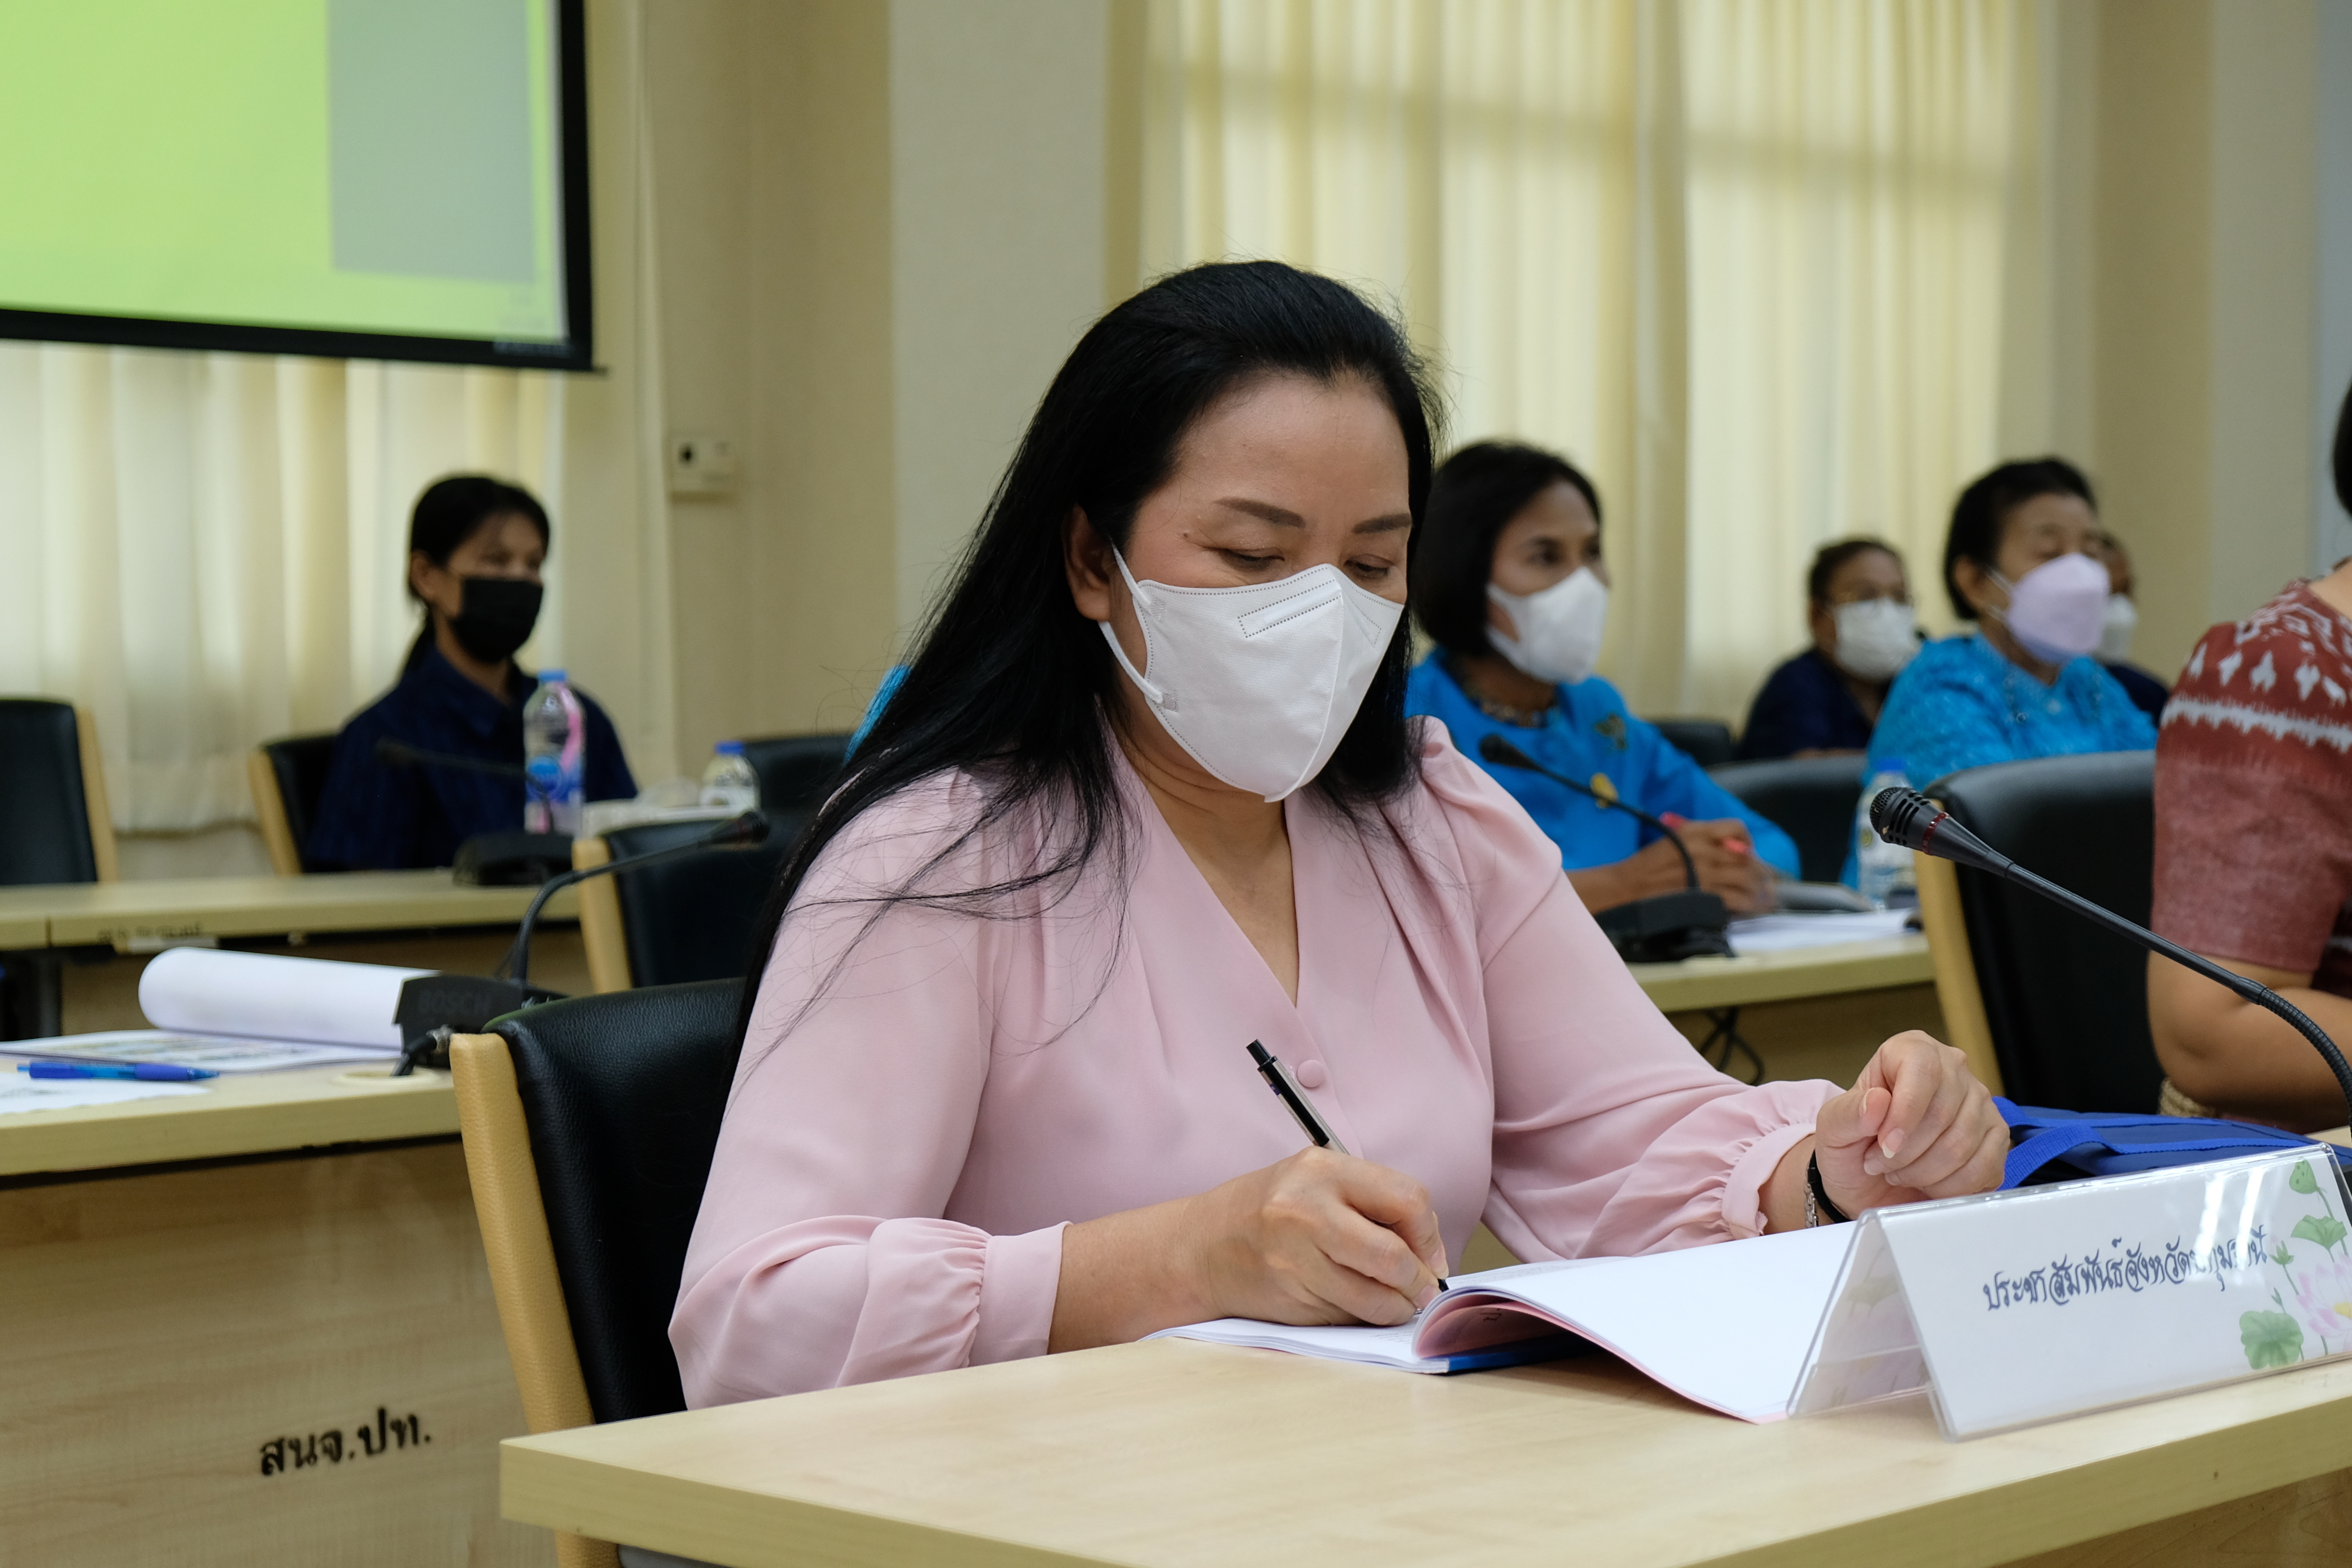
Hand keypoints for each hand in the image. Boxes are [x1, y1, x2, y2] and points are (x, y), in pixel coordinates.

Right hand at [1182, 1148, 1446, 1327]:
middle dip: (1417, 1281)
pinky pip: (1348, 1317)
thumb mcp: (1317, 1182)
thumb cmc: (1267, 1213)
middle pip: (1393, 1256)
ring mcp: (1294, 1258)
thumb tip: (1430, 1254)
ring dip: (1395, 1308)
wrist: (1200, 1247)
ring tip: (1392, 1302)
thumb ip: (1373, 1204)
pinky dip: (1363, 1318)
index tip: (1428, 1255)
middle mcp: (1307, 1210)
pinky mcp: (1289, 1298)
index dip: (1429, 1236)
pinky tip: (1353, 1305)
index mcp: (1323, 1170)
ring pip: (1374, 1298)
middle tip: (1419, 1289)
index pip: (1407, 1200)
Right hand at [1657, 816, 1777, 913]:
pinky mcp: (1704, 896)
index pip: (1736, 828)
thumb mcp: (1674, 840)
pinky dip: (1749, 904)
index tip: (1749, 852)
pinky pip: (1737, 899)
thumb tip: (1734, 849)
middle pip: (1747, 857)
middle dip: (1761, 871)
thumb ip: (1701, 839)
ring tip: (1764, 898)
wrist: (1626, 888)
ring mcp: (1705, 874)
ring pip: (1747, 879)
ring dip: (1759, 890)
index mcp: (1695, 831)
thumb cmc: (1647, 866)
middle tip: (1766, 882)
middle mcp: (1703, 849)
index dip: (1748, 841)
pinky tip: (1752, 908)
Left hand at [1811, 1031, 2007, 1215]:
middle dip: (1907, 1152)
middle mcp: (1953, 1069)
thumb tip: (1878, 1101)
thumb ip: (1848, 1113)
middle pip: (1944, 1112)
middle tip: (1881, 1165)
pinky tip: (1928, 1185)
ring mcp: (1980, 1104)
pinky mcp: (1996, 1138)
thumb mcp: (1832, 1128)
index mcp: (1911, 1051)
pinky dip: (1952, 1187)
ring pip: (1964, 1144)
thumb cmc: (1851, 1145)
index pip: (1922, 1071)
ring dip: (1925, 1172)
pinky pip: (1985, 1168)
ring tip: (1899, 1173)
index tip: (1885, 1146)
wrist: (1866, 1180)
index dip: (1905, 1113)